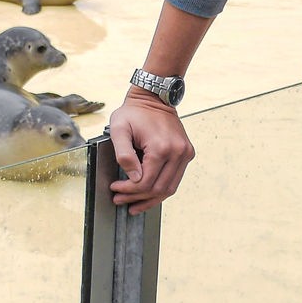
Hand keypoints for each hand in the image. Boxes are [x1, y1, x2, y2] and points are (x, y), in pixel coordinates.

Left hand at [107, 92, 194, 213]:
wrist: (154, 97)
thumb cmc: (134, 112)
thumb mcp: (119, 129)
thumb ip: (124, 155)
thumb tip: (134, 178)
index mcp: (161, 147)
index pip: (145, 182)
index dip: (128, 190)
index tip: (115, 189)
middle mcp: (178, 152)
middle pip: (158, 189)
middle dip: (137, 198)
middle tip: (120, 200)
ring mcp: (185, 153)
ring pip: (169, 188)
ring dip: (150, 199)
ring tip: (133, 205)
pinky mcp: (187, 153)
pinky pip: (174, 179)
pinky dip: (161, 189)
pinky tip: (148, 195)